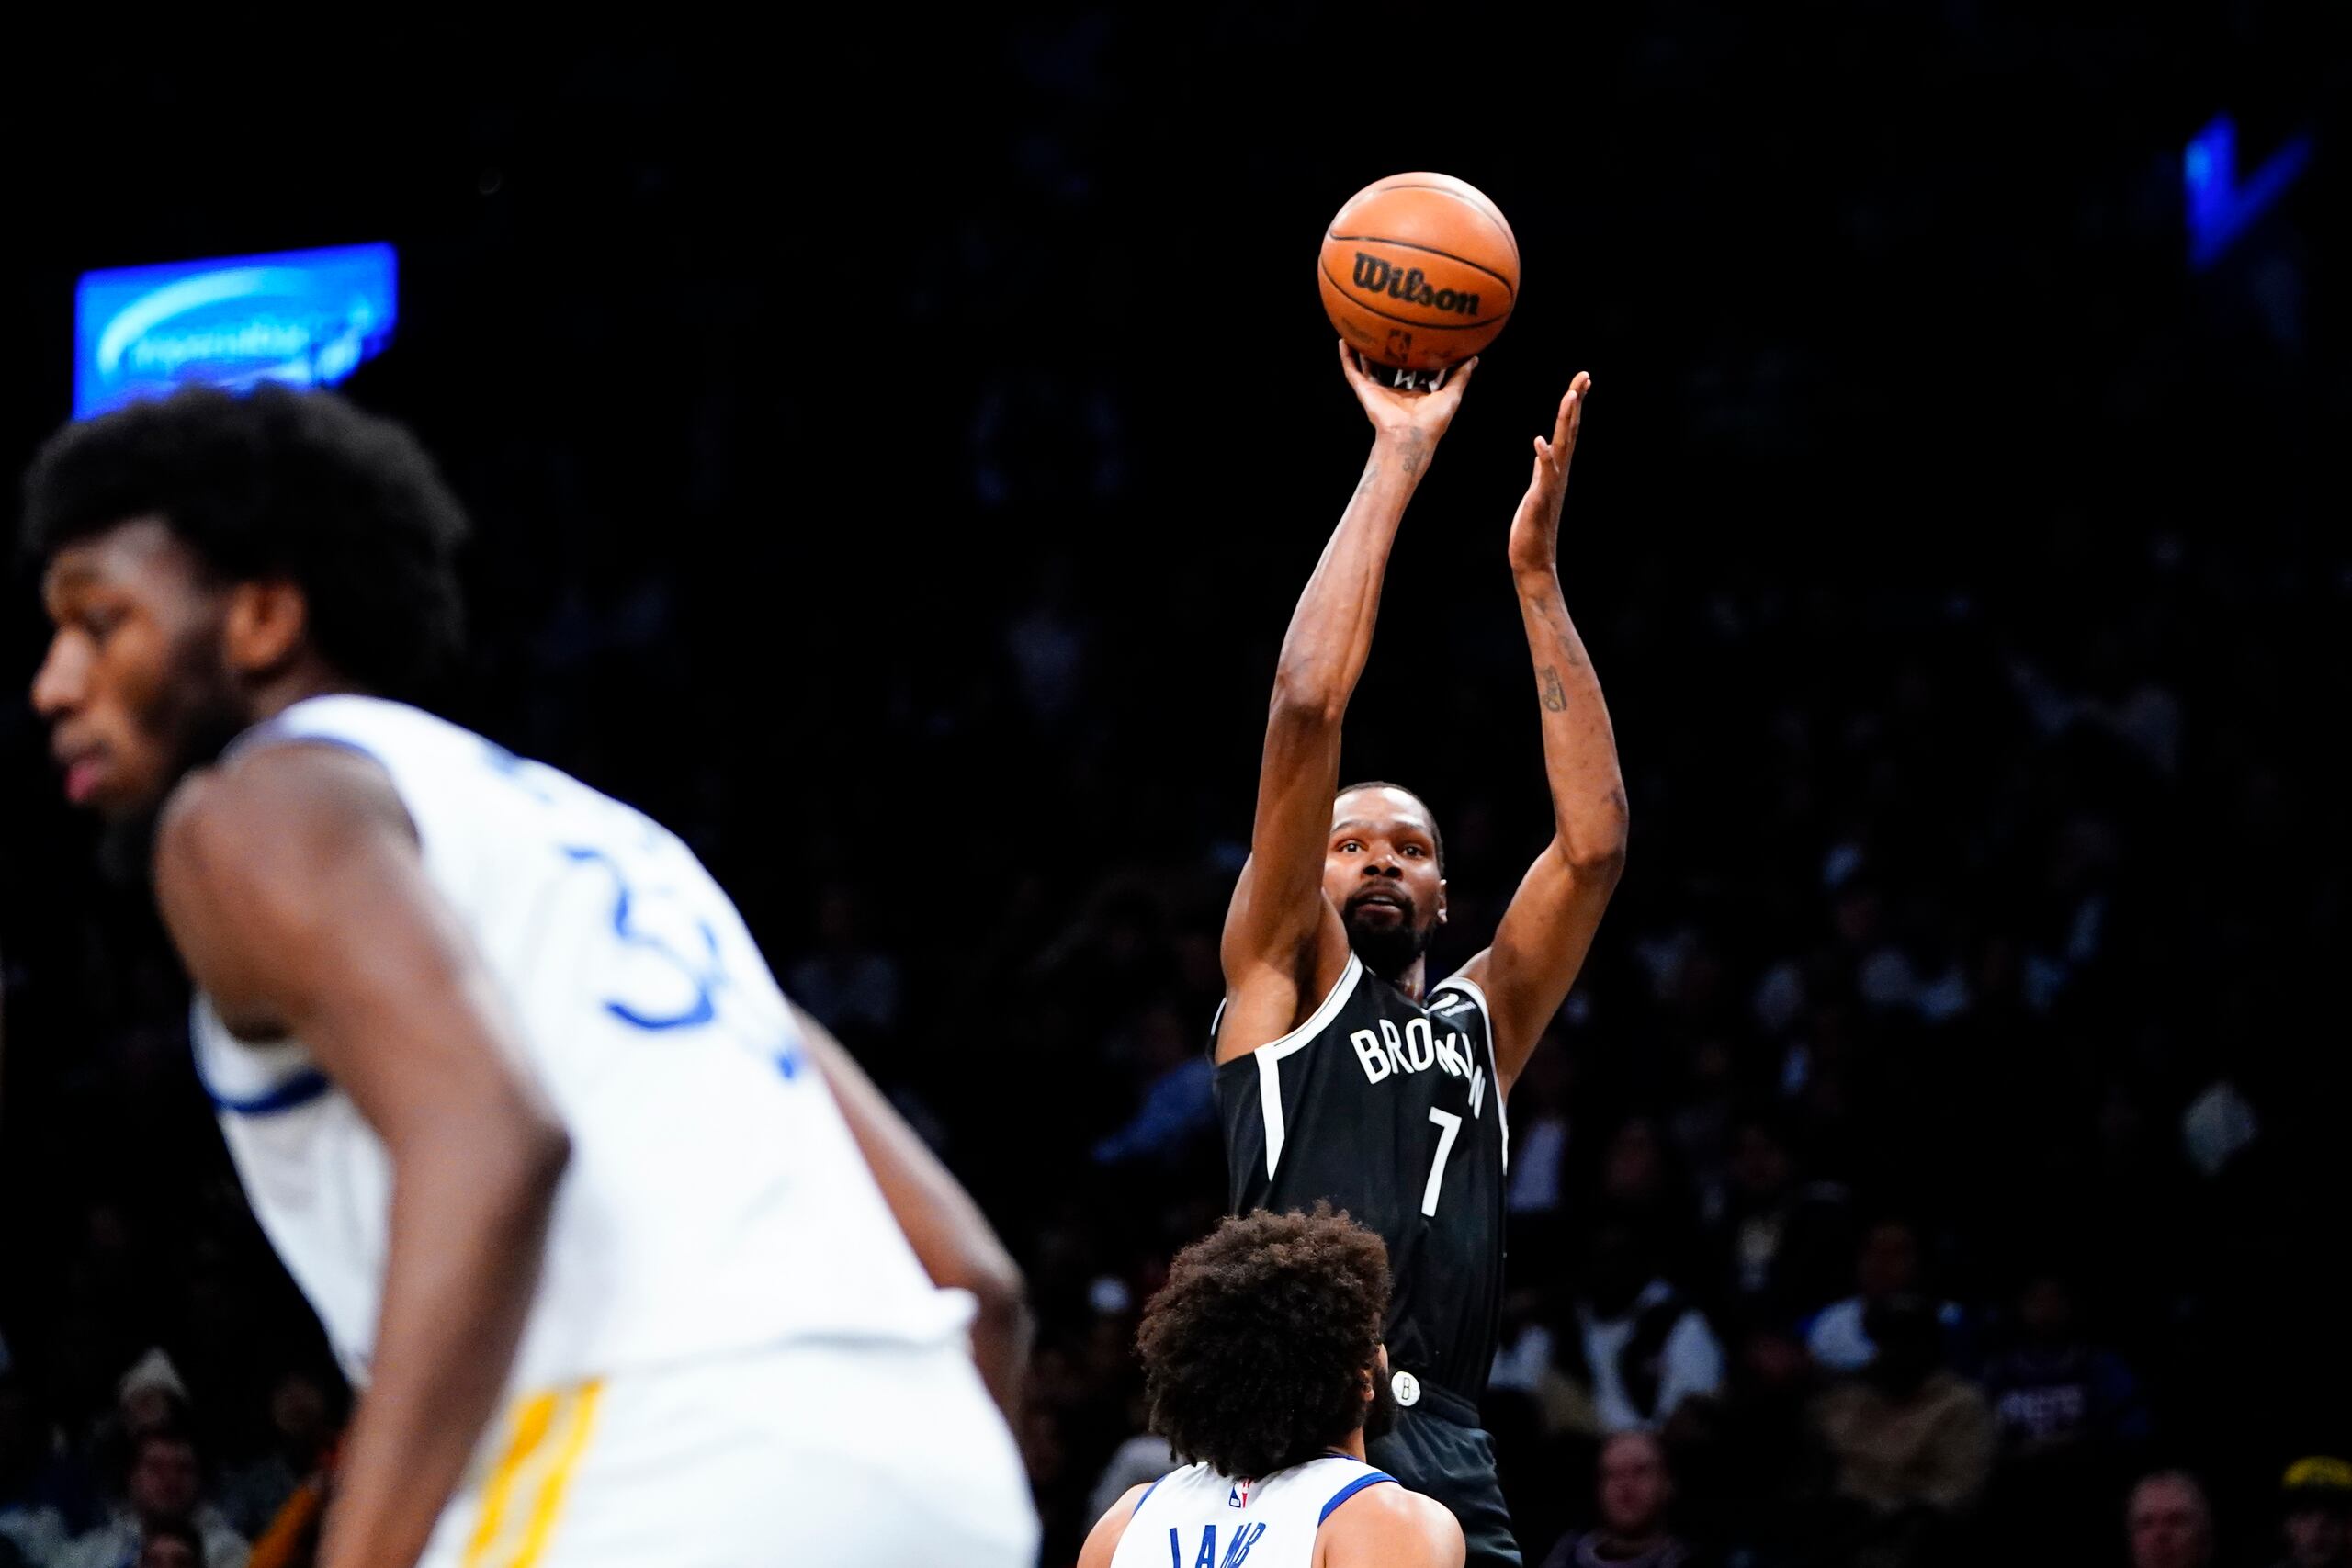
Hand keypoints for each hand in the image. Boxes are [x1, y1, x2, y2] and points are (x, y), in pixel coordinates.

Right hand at [1338, 341, 1477, 456]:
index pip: (1417, 369)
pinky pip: (1353, 371)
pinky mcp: (1365, 391)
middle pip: (1392, 365)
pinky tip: (1343, 340)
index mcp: (1416, 394)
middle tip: (1393, 326)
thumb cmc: (1432, 421)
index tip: (1421, 336)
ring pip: (1370, 366)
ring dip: (1365, 350)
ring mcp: (1379, 390)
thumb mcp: (1452, 394)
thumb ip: (1461, 376)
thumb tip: (1474, 357)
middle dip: (1392, 349)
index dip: (1418, 354)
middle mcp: (1397, 391)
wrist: (1409, 436)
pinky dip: (1347, 357)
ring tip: (1362, 328)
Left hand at [1507, 372, 1591, 576]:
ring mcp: (1551, 485)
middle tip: (1584, 376)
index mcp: (1556, 469)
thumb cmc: (1532, 527)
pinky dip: (1543, 457)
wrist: (1532, 558)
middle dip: (1576, 402)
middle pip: (1570, 431)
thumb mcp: (1537, 489)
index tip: (1582, 380)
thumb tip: (1543, 448)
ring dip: (1566, 421)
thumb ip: (1542, 468)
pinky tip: (1539, 441)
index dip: (1575, 404)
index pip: (1568, 430)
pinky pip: (1544, 475)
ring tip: (1570, 396)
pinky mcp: (1540, 499)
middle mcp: (1559, 473)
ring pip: (1562, 446)